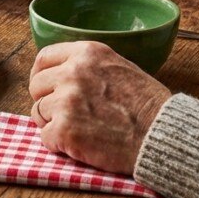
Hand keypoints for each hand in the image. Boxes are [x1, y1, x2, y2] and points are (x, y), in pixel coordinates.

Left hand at [28, 41, 170, 174]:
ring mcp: (66, 101)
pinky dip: (58, 143)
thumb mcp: (120, 67)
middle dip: (46, 100)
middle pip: (36, 85)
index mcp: (86, 53)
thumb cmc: (147, 105)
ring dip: (54, 123)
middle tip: (66, 113)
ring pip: (39, 112)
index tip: (45, 87)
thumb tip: (62, 72)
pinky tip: (79, 144)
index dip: (41, 74)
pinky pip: (45, 136)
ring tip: (81, 129)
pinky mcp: (65, 130)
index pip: (44, 58)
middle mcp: (73, 72)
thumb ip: (89, 66)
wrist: (162, 135)